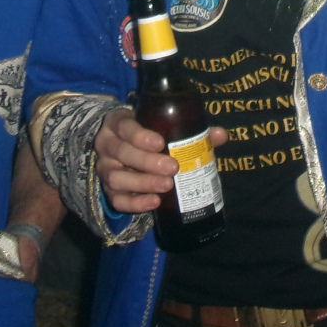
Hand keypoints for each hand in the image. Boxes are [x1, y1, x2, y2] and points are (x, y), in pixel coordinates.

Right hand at [95, 109, 226, 213]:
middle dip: (147, 162)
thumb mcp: (162, 126)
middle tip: (172, 167)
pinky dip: (135, 204)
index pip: (124, 126)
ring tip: (167, 186)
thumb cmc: (148, 134)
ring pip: (116, 178)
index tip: (160, 142)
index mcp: (119, 123)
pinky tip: (154, 203)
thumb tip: (220, 135)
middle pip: (121, 152)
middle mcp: (107, 145)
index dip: (140, 135)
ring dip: (143, 183)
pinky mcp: (108, 190)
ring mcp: (105, 168)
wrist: (126, 150)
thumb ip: (190, 130)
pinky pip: (117, 200)